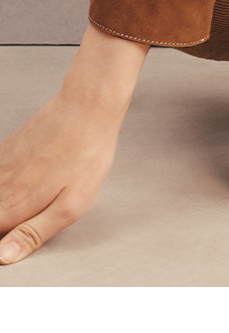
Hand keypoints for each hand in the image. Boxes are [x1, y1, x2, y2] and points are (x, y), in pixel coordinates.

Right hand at [0, 23, 147, 264]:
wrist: (86, 108)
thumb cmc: (86, 155)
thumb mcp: (72, 204)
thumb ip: (35, 232)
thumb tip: (5, 255)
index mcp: (16, 205)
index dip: (1, 240)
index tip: (9, 241)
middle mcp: (2, 186)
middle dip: (4, 218)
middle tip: (28, 208)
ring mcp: (2, 165)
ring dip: (5, 200)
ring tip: (31, 194)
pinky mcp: (8, 148)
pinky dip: (2, 180)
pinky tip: (20, 180)